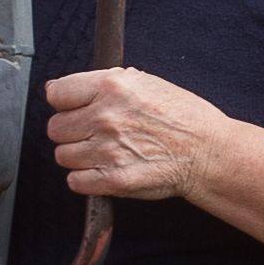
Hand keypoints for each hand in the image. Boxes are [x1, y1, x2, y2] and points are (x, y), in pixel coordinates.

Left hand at [43, 65, 236, 200]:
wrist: (207, 152)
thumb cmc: (182, 116)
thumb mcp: (145, 82)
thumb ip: (103, 83)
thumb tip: (57, 89)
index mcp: (113, 87)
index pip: (57, 93)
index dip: (65, 102)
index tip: (74, 108)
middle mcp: (106, 116)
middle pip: (56, 128)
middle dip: (71, 131)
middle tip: (93, 133)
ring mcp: (108, 150)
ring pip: (63, 155)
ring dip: (79, 156)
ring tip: (103, 152)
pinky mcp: (113, 180)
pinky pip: (75, 181)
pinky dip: (86, 179)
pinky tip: (104, 170)